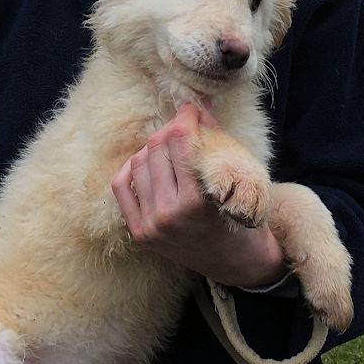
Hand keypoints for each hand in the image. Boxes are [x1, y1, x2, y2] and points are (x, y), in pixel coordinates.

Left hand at [111, 103, 286, 286]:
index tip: (191, 110)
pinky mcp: (139, 233)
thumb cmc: (241, 213)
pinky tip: (149, 166)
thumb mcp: (237, 175)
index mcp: (197, 201)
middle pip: (157, 148)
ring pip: (138, 162)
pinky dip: (132, 169)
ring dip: (154, 149)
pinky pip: (122, 186)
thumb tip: (195, 103)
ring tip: (171, 151)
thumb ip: (213, 136)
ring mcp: (151, 226)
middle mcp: (170, 215)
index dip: (185, 118)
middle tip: (184, 130)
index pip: (180, 141)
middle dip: (171, 131)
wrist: (235, 260)